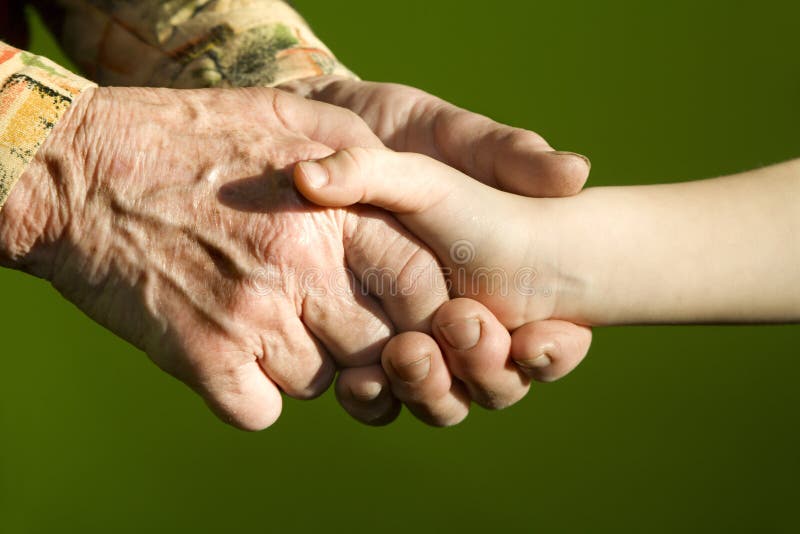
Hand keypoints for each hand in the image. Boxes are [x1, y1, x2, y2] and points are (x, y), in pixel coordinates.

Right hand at [0, 87, 448, 429]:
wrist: (79, 171)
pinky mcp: (202, 356)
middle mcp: (300, 265)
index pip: (419, 282)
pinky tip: (229, 356)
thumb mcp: (284, 115)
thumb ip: (355, 145)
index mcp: (330, 210)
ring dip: (301, 366)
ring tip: (265, 325)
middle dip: (368, 347)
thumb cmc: (187, 139)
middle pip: (379, 345)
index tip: (405, 313)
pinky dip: (250, 396)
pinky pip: (259, 411)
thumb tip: (402, 182)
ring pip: (320, 383)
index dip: (423, 309)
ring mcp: (252, 316)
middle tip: (335, 328)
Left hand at [283, 76, 593, 424]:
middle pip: (495, 383)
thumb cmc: (412, 133)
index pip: (551, 344)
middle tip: (458, 325)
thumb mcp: (460, 137)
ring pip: (439, 397)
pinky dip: (373, 395)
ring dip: (429, 388)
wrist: (336, 134)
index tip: (534, 338)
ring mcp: (416, 338)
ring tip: (406, 354)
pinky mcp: (361, 345)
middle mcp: (465, 322)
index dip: (554, 352)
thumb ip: (513, 155)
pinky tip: (359, 380)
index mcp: (505, 285)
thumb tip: (576, 173)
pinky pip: (378, 392)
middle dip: (485, 370)